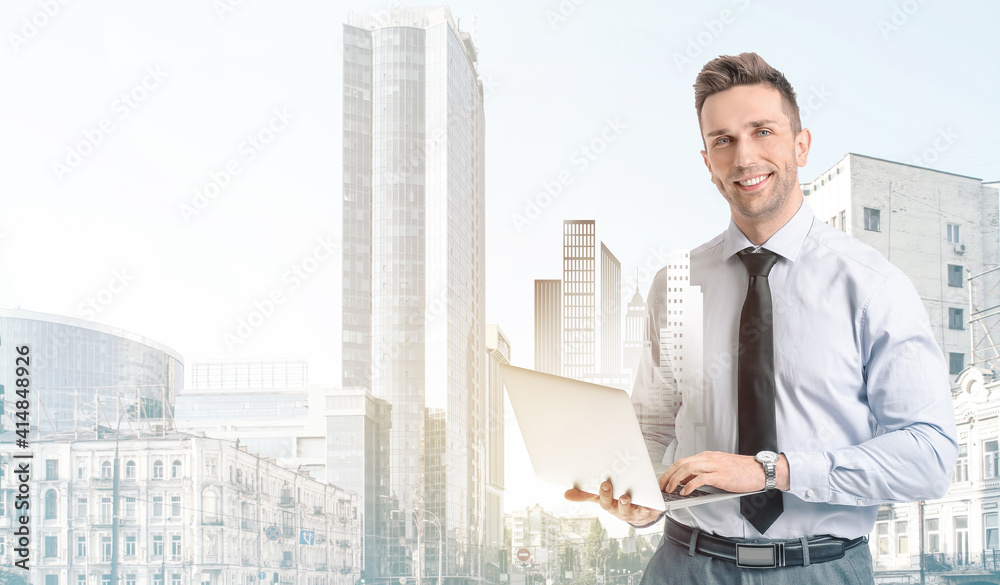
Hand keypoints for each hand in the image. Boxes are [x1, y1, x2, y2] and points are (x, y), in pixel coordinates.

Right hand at [564, 480, 662, 526]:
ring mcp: (635, 512)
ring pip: (629, 510)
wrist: (644, 512)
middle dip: (608, 497)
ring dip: (626, 504)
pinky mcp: (649, 512)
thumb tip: (566, 494)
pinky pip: (650, 510)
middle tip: (605, 484)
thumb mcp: (604, 498)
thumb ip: (587, 495)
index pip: (602, 501)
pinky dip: (650, 507)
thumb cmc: (620, 502)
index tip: (600, 483)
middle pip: (613, 506)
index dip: (600, 494)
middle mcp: (621, 511)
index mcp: (610, 505)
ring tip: (625, 496)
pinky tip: (649, 502)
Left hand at [660, 451, 789, 494]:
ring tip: (670, 490)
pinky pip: (700, 479)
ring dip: (675, 480)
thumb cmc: (741, 471)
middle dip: (668, 475)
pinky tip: (685, 492)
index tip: (663, 480)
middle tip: (661, 486)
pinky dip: (689, 485)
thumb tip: (688, 481)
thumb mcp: (719, 467)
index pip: (682, 461)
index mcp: (707, 456)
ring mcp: (714, 466)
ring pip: (688, 469)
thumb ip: (704, 471)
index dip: (670, 471)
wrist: (759, 470)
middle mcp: (708, 458)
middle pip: (681, 464)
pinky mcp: (720, 475)